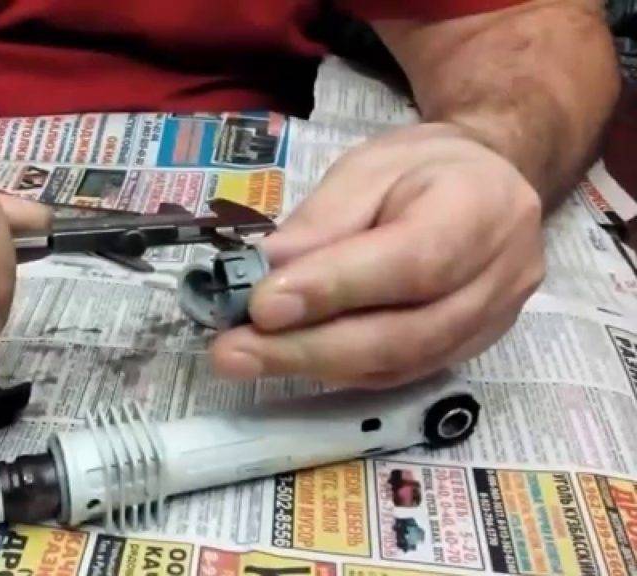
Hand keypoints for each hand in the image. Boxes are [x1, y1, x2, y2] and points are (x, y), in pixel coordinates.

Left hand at [211, 123, 544, 386]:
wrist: (489, 185)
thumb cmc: (423, 169)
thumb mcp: (368, 169)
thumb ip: (321, 224)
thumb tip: (264, 276)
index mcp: (481, 209)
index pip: (410, 262)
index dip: (334, 289)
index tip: (260, 306)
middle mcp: (500, 277)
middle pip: (403, 334)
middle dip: (308, 347)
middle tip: (231, 352)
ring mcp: (492, 324)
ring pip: (398, 365)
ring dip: (312, 366)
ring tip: (244, 358)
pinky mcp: (469, 352)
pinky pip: (399, 375)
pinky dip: (337, 371)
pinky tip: (288, 360)